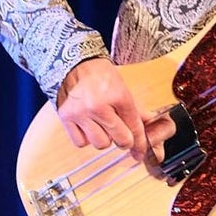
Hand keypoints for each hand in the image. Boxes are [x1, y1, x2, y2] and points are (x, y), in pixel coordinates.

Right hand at [55, 57, 171, 163]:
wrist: (74, 64)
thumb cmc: (100, 75)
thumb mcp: (122, 88)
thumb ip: (134, 109)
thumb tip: (149, 123)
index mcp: (117, 96)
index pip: (134, 126)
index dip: (140, 142)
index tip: (141, 151)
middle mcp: (98, 106)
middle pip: (119, 139)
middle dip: (124, 141)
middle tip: (123, 137)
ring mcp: (81, 113)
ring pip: (100, 144)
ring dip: (104, 139)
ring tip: (103, 127)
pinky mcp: (66, 118)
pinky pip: (81, 142)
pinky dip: (86, 139)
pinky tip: (88, 127)